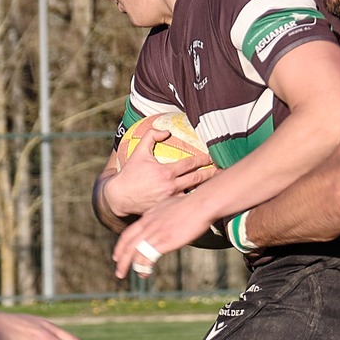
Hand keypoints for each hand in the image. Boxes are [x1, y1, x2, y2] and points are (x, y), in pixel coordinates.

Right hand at [99, 137, 217, 219]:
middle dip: (210, 173)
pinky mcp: (168, 209)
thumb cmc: (130, 174)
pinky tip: (204, 198)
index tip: (210, 156)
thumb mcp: (138, 152)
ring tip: (217, 183)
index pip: (190, 164)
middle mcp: (171, 186)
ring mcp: (170, 199)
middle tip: (220, 169)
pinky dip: (195, 200)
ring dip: (205, 187)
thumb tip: (166, 131)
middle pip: (197, 178)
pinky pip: (185, 203)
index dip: (203, 159)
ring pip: (194, 192)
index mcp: (166, 172)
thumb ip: (151, 136)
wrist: (119, 197)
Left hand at [113, 193, 227, 279]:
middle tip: (119, 272)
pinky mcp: (165, 241)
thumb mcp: (169, 206)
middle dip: (121, 260)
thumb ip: (162, 215)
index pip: (128, 233)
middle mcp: (148, 225)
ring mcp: (156, 233)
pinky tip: (145, 273)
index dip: (120, 246)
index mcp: (148, 217)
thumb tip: (165, 220)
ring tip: (128, 276)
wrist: (201, 203)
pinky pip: (147, 257)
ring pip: (134, 252)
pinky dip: (143, 267)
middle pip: (127, 245)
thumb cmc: (191, 204)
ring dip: (129, 266)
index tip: (116, 256)